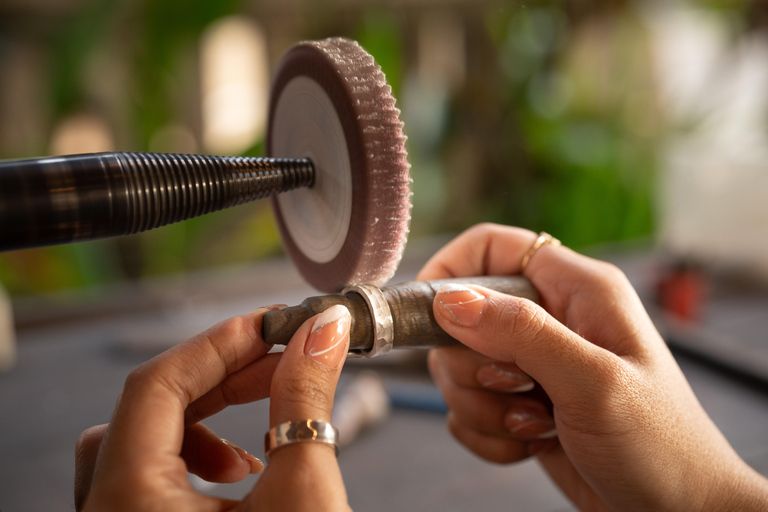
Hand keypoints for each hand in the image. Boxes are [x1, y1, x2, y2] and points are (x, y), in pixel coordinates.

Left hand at [75, 304, 351, 510]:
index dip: (217, 344)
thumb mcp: (304, 494)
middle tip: (279, 355)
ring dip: (211, 417)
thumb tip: (322, 331)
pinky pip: (153, 477)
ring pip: (147, 442)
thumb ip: (306, 401)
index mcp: (129, 503)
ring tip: (269, 422)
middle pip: (148, 409)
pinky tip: (246, 468)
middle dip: (222, 377)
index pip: (155, 387)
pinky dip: (200, 455)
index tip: (269, 324)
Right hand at [419, 223, 767, 510]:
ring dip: (481, 406)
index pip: (493, 248)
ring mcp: (534, 364)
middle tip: (513, 389)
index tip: (426, 314)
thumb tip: (451, 300)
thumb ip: (523, 333)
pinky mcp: (521, 403)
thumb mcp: (593, 382)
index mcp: (578, 290)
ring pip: (460, 367)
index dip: (451, 270)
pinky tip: (531, 445)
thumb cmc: (661, 448)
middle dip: (471, 365)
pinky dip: (487, 433)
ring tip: (534, 424)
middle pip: (463, 316)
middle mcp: (552, 320)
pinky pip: (469, 408)